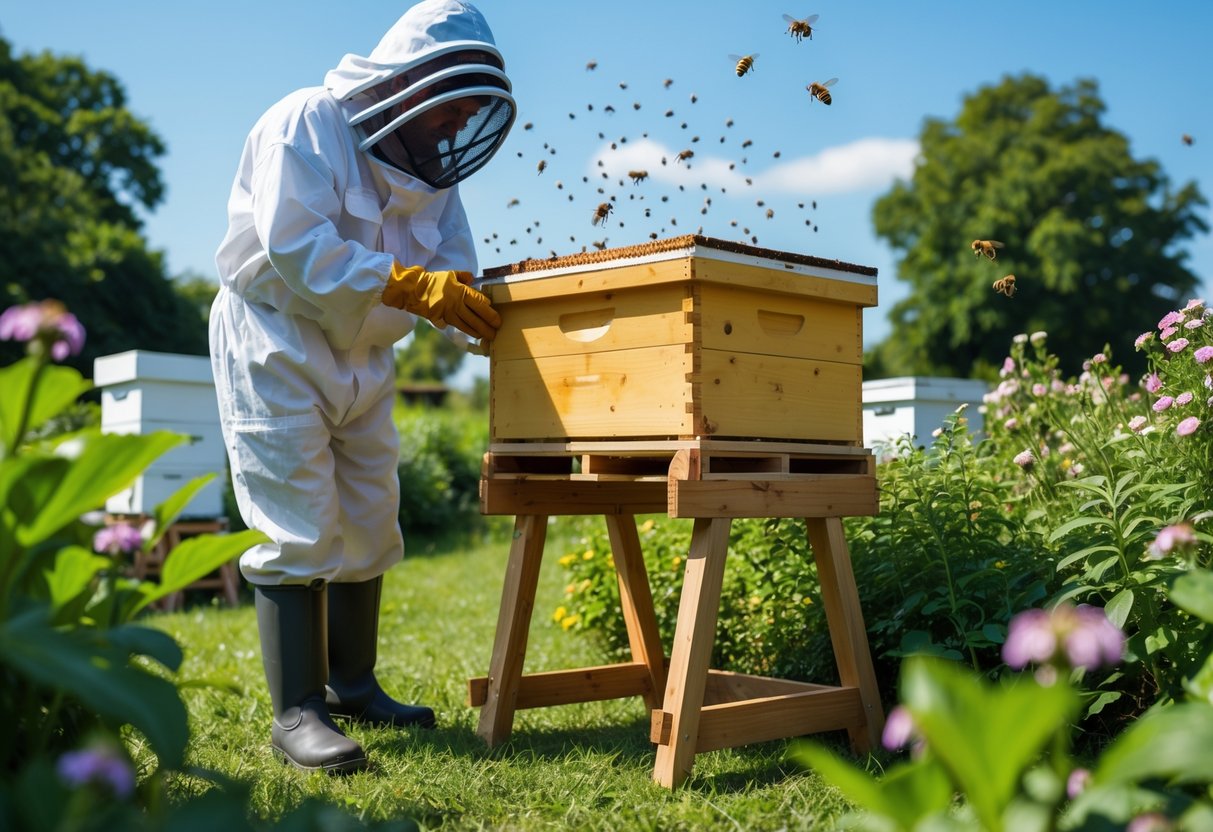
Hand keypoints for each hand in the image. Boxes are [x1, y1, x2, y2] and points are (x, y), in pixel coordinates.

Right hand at [381, 263, 500, 340]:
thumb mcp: (450, 274)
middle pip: (477, 317)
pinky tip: (474, 334)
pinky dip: (468, 331)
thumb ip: (464, 276)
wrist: (414, 290)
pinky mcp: (443, 320)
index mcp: (461, 292)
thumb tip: (472, 279)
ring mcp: (450, 314)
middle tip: (497, 331)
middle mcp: (457, 304)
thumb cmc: (433, 281)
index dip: (489, 310)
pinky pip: (459, 327)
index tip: (496, 315)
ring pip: (468, 326)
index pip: (480, 303)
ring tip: (488, 336)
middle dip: (488, 325)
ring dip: (479, 332)